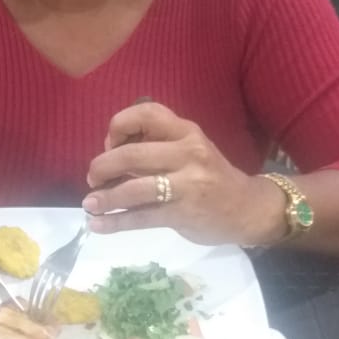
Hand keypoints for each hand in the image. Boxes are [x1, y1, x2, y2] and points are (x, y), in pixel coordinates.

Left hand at [81, 101, 283, 245]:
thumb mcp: (190, 149)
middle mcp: (188, 153)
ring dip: (105, 197)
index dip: (119, 126)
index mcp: (186, 131)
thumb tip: (109, 155)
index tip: (111, 144)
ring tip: (90, 204)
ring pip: (135, 189)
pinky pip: (142, 217)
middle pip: (132, 154)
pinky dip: (115, 222)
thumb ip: (156, 146)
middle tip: (93, 178)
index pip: (146, 113)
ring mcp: (187, 185)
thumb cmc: (209, 176)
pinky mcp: (183, 214)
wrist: (248, 208)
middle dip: (103, 166)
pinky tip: (98, 225)